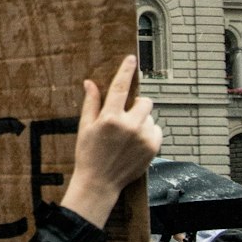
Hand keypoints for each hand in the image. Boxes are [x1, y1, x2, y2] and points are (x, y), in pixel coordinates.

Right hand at [61, 54, 161, 229]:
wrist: (100, 183)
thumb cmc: (88, 154)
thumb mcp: (85, 127)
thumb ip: (91, 103)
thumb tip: (90, 82)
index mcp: (110, 118)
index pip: (120, 87)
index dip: (126, 70)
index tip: (131, 58)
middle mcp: (129, 126)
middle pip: (144, 101)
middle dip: (137, 103)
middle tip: (127, 113)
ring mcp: (143, 138)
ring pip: (150, 116)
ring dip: (142, 119)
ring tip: (128, 134)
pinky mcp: (153, 149)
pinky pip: (156, 130)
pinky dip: (148, 132)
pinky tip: (136, 142)